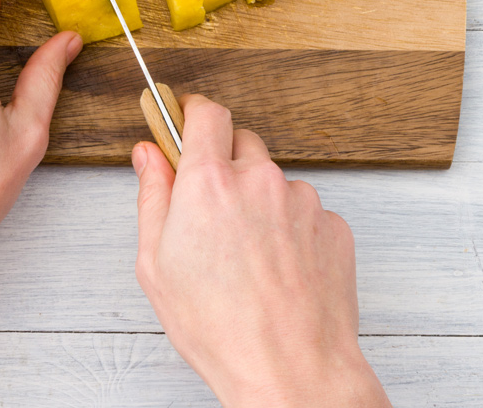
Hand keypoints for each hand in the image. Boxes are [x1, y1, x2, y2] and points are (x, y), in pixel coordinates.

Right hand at [132, 95, 389, 407]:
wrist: (291, 370)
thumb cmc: (219, 326)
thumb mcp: (156, 263)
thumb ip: (152, 195)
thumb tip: (149, 155)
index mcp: (209, 181)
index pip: (206, 113)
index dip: (193, 113)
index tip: (185, 121)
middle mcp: (260, 179)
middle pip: (241, 143)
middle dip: (225, 165)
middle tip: (212, 212)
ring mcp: (302, 200)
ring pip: (275, 181)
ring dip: (260, 202)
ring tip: (248, 258)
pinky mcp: (333, 225)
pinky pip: (305, 212)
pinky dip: (291, 230)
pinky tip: (278, 270)